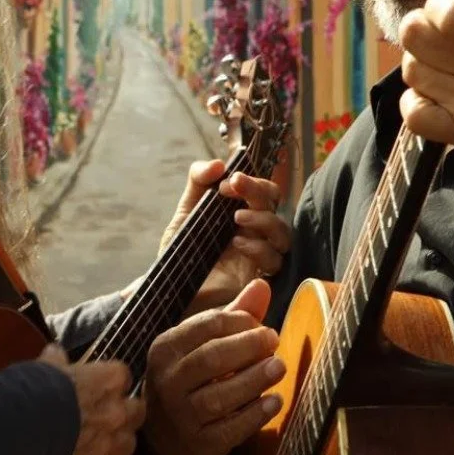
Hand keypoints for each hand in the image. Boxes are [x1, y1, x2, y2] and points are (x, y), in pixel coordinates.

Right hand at [38, 345, 145, 454]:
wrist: (23, 425)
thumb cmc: (38, 387)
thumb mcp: (48, 365)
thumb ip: (58, 359)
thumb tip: (55, 353)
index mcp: (110, 379)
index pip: (124, 375)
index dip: (112, 380)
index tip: (101, 382)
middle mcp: (117, 411)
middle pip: (138, 411)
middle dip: (127, 411)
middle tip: (111, 410)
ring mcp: (107, 442)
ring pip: (128, 444)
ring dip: (117, 440)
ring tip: (103, 438)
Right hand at [142, 281, 283, 454]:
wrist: (165, 428)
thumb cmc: (192, 373)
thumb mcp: (204, 341)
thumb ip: (234, 314)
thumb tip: (262, 285)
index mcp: (166, 348)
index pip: (206, 326)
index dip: (239, 322)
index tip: (262, 324)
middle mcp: (167, 380)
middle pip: (212, 359)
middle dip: (248, 347)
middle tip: (275, 340)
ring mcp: (180, 416)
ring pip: (219, 397)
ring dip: (254, 380)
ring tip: (280, 367)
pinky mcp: (198, 444)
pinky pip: (229, 430)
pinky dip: (254, 416)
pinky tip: (275, 401)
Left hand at [160, 160, 290, 312]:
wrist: (171, 291)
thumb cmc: (181, 253)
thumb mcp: (185, 213)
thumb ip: (198, 182)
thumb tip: (219, 163)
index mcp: (239, 212)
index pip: (262, 190)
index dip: (252, 181)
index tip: (229, 181)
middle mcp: (253, 231)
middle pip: (275, 204)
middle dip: (259, 191)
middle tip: (235, 187)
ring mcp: (258, 255)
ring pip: (283, 232)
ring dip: (263, 219)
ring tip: (237, 219)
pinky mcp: (258, 278)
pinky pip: (275, 260)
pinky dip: (259, 248)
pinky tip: (238, 244)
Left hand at [399, 0, 453, 186]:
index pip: (446, 10)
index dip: (440, 4)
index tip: (452, 8)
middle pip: (415, 35)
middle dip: (424, 25)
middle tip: (441, 33)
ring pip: (412, 70)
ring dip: (423, 62)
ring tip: (447, 64)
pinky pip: (412, 114)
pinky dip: (417, 102)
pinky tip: (437, 95)